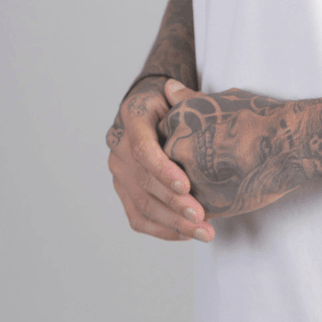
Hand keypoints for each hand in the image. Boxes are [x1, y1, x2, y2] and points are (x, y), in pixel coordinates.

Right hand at [106, 77, 214, 242]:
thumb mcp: (177, 93)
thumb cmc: (171, 100)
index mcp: (132, 117)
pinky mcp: (124, 190)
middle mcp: (119, 146)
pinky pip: (138, 217)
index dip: (163, 169)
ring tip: (203, 232)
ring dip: (173, 223)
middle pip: (144, 182)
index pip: (142, 148)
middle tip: (201, 217)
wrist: (154, 107)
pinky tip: (185, 234)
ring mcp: (119, 171)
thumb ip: (181, 96)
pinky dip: (162, 229)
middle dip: (174, 203)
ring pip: (142, 205)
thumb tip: (173, 88)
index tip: (187, 185)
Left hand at [159, 80, 304, 217]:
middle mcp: (175, 151)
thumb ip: (187, 99)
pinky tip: (224, 195)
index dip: (183, 140)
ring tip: (222, 178)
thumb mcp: (218, 100)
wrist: (283, 142)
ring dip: (192, 189)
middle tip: (216, 159)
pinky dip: (204, 207)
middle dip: (184, 166)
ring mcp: (188, 180)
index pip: (163, 137)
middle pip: (167, 164)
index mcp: (176, 123)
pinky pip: (194, 211)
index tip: (203, 140)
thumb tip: (168, 87)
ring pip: (180, 190)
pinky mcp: (204, 205)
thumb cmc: (255, 116)